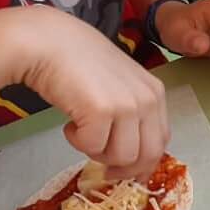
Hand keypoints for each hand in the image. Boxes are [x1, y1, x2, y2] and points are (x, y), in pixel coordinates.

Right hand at [21, 9, 168, 179]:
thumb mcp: (119, 86)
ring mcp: (128, 105)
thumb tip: (132, 157)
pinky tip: (69, 122)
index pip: (161, 141)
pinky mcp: (102, 110)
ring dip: (97, 152)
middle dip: (124, 168)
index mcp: (156, 93)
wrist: (48, 42)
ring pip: (122, 157)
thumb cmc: (78, 63)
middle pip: (148, 155)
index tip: (123, 168)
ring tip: (82, 131)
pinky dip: (77, 142)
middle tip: (101, 165)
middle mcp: (148, 99)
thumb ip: (131, 113)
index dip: (142, 162)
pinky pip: (93, 147)